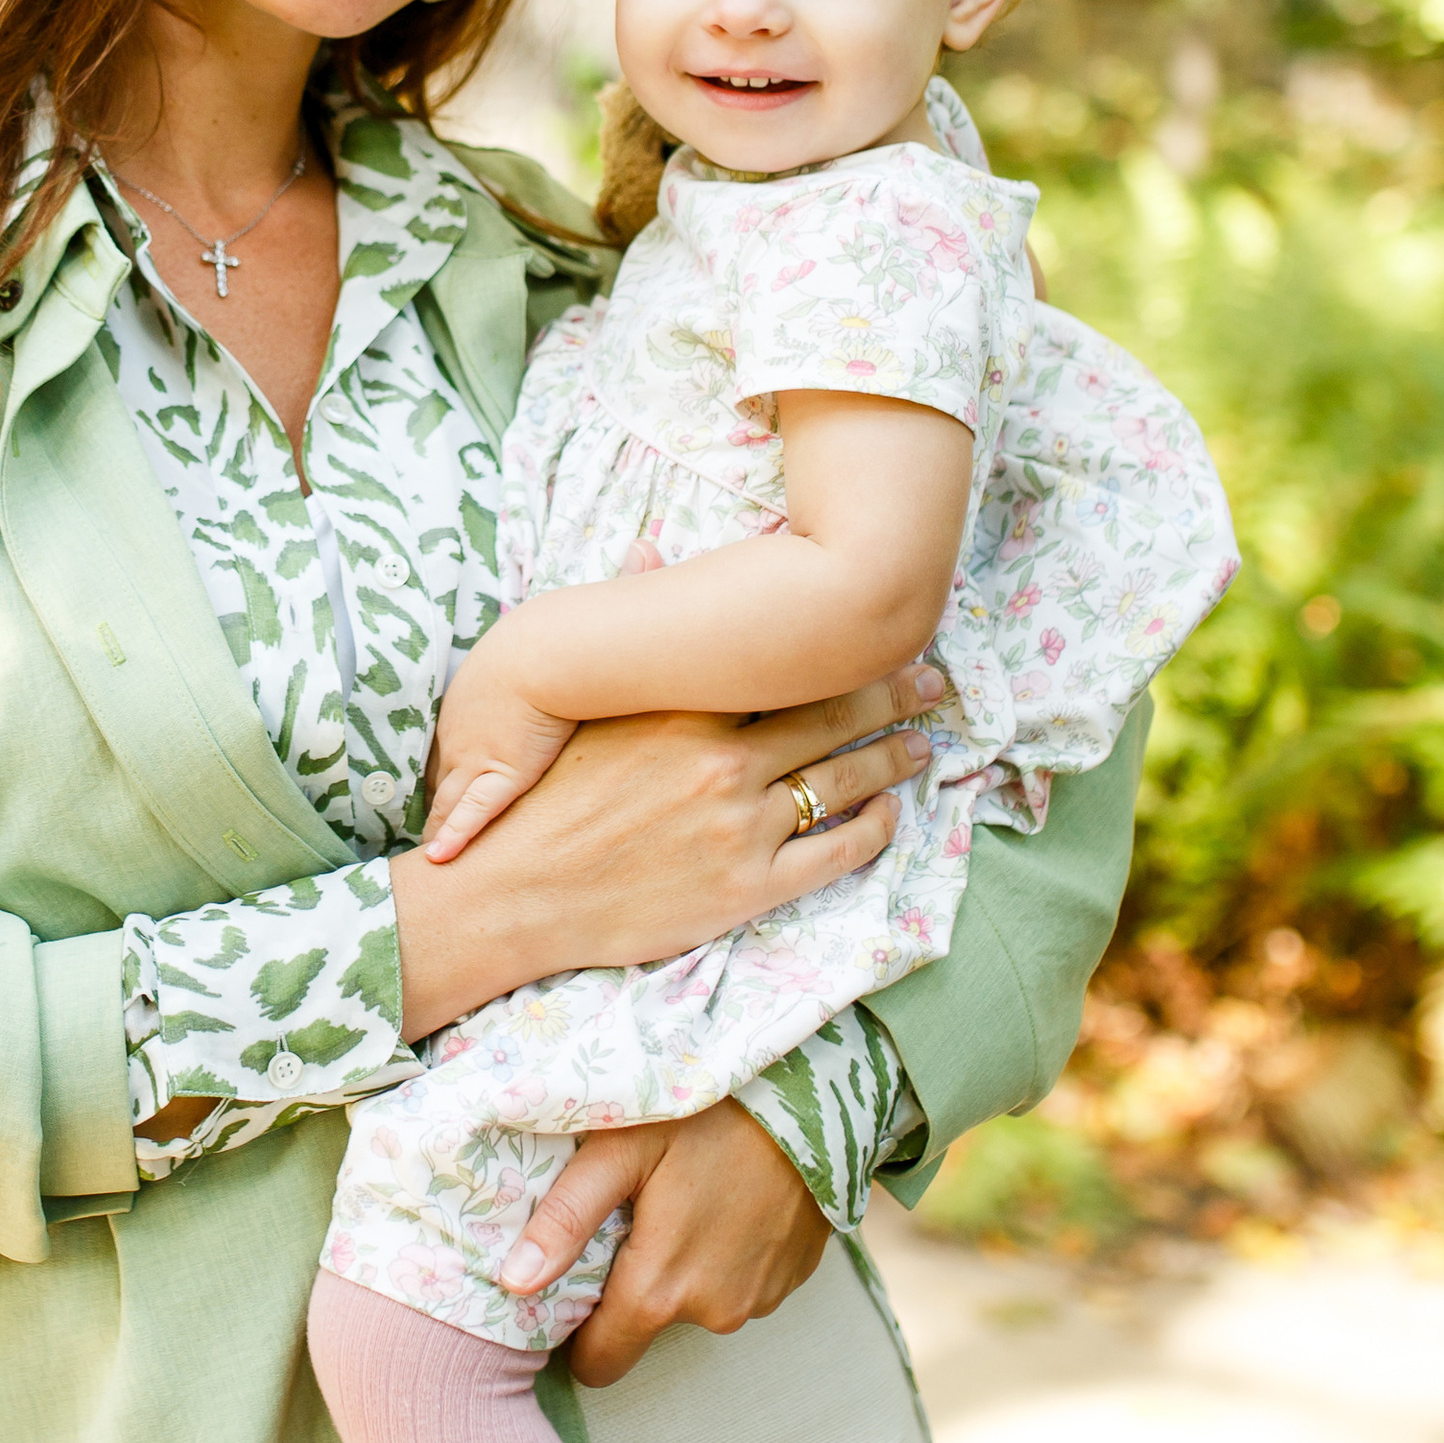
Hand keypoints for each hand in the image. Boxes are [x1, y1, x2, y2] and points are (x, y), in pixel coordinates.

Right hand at [391, 665, 941, 1045]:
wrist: (509, 896)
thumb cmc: (539, 804)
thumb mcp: (579, 706)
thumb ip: (627, 628)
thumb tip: (647, 546)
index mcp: (684, 713)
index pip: (788, 668)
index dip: (846, 651)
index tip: (882, 636)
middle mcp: (722, 763)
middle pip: (834, 717)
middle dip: (893, 697)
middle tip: (934, 681)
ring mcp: (741, 827)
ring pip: (846, 781)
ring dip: (894, 759)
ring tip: (923, 745)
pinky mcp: (748, 888)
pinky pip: (836, 853)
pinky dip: (872, 831)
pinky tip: (888, 817)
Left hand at [422, 626, 576, 862]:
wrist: (545, 653)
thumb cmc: (538, 645)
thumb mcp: (514, 653)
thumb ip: (514, 667)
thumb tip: (534, 658)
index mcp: (460, 708)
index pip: (444, 751)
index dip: (441, 774)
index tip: (437, 791)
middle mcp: (459, 737)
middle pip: (439, 780)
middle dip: (430, 807)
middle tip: (421, 831)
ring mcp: (478, 759)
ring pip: (448, 802)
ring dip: (436, 828)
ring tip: (426, 854)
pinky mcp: (505, 776)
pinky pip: (473, 813)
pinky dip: (454, 836)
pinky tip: (438, 858)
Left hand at [501, 1097, 834, 1387]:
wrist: (813, 1097)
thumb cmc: (707, 1116)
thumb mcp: (620, 1152)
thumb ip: (565, 1219)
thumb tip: (513, 1285)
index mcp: (659, 1291)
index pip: (599, 1365)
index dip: (580, 1333)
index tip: (577, 1284)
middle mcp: (712, 1313)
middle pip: (646, 1326)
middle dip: (634, 1286)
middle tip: (637, 1216)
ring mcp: (759, 1301)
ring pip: (694, 1304)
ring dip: (684, 1269)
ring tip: (686, 1202)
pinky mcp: (791, 1282)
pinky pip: (738, 1286)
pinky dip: (726, 1258)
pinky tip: (728, 1204)